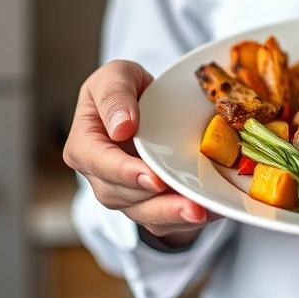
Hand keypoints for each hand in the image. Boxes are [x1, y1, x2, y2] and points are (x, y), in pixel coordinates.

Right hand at [63, 60, 210, 245]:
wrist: (145, 104)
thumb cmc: (126, 89)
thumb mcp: (116, 76)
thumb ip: (114, 95)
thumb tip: (121, 127)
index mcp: (85, 145)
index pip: (99, 163)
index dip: (125, 173)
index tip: (153, 178)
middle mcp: (101, 177)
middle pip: (123, 197)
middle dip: (158, 205)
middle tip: (190, 206)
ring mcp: (126, 194)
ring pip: (145, 215)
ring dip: (174, 218)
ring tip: (203, 213)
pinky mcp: (150, 204)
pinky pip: (166, 221)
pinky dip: (188, 219)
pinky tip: (213, 211)